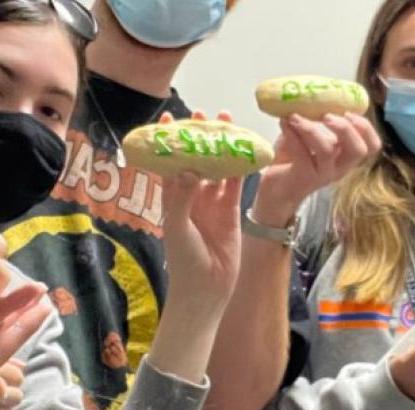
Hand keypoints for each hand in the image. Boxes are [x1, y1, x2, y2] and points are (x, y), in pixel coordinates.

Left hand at [161, 111, 245, 312]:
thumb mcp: (178, 227)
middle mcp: (192, 197)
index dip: (170, 143)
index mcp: (173, 199)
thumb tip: (187, 168)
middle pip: (196, 160)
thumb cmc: (184, 260)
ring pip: (218, 169)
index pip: (169, 164)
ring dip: (222, 148)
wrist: (206, 288)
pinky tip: (245, 150)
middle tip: (204, 115)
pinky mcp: (231, 212)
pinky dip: (240, 168)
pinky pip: (235, 185)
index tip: (169, 120)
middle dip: (200, 139)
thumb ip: (181, 197)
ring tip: (227, 124)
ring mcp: (212, 204)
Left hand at [250, 112, 380, 227]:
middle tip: (328, 116)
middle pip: (359, 150)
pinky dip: (292, 136)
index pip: (371, 146)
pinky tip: (284, 124)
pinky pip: (301, 155)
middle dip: (347, 129)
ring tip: (295, 117)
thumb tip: (306, 96)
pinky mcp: (303, 178)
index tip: (350, 112)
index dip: (366, 128)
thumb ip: (313, 120)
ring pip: (327, 151)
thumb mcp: (308, 138)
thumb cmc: (293, 161)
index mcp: (344, 155)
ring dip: (311, 129)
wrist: (275, 191)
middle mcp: (339, 167)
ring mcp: (322, 174)